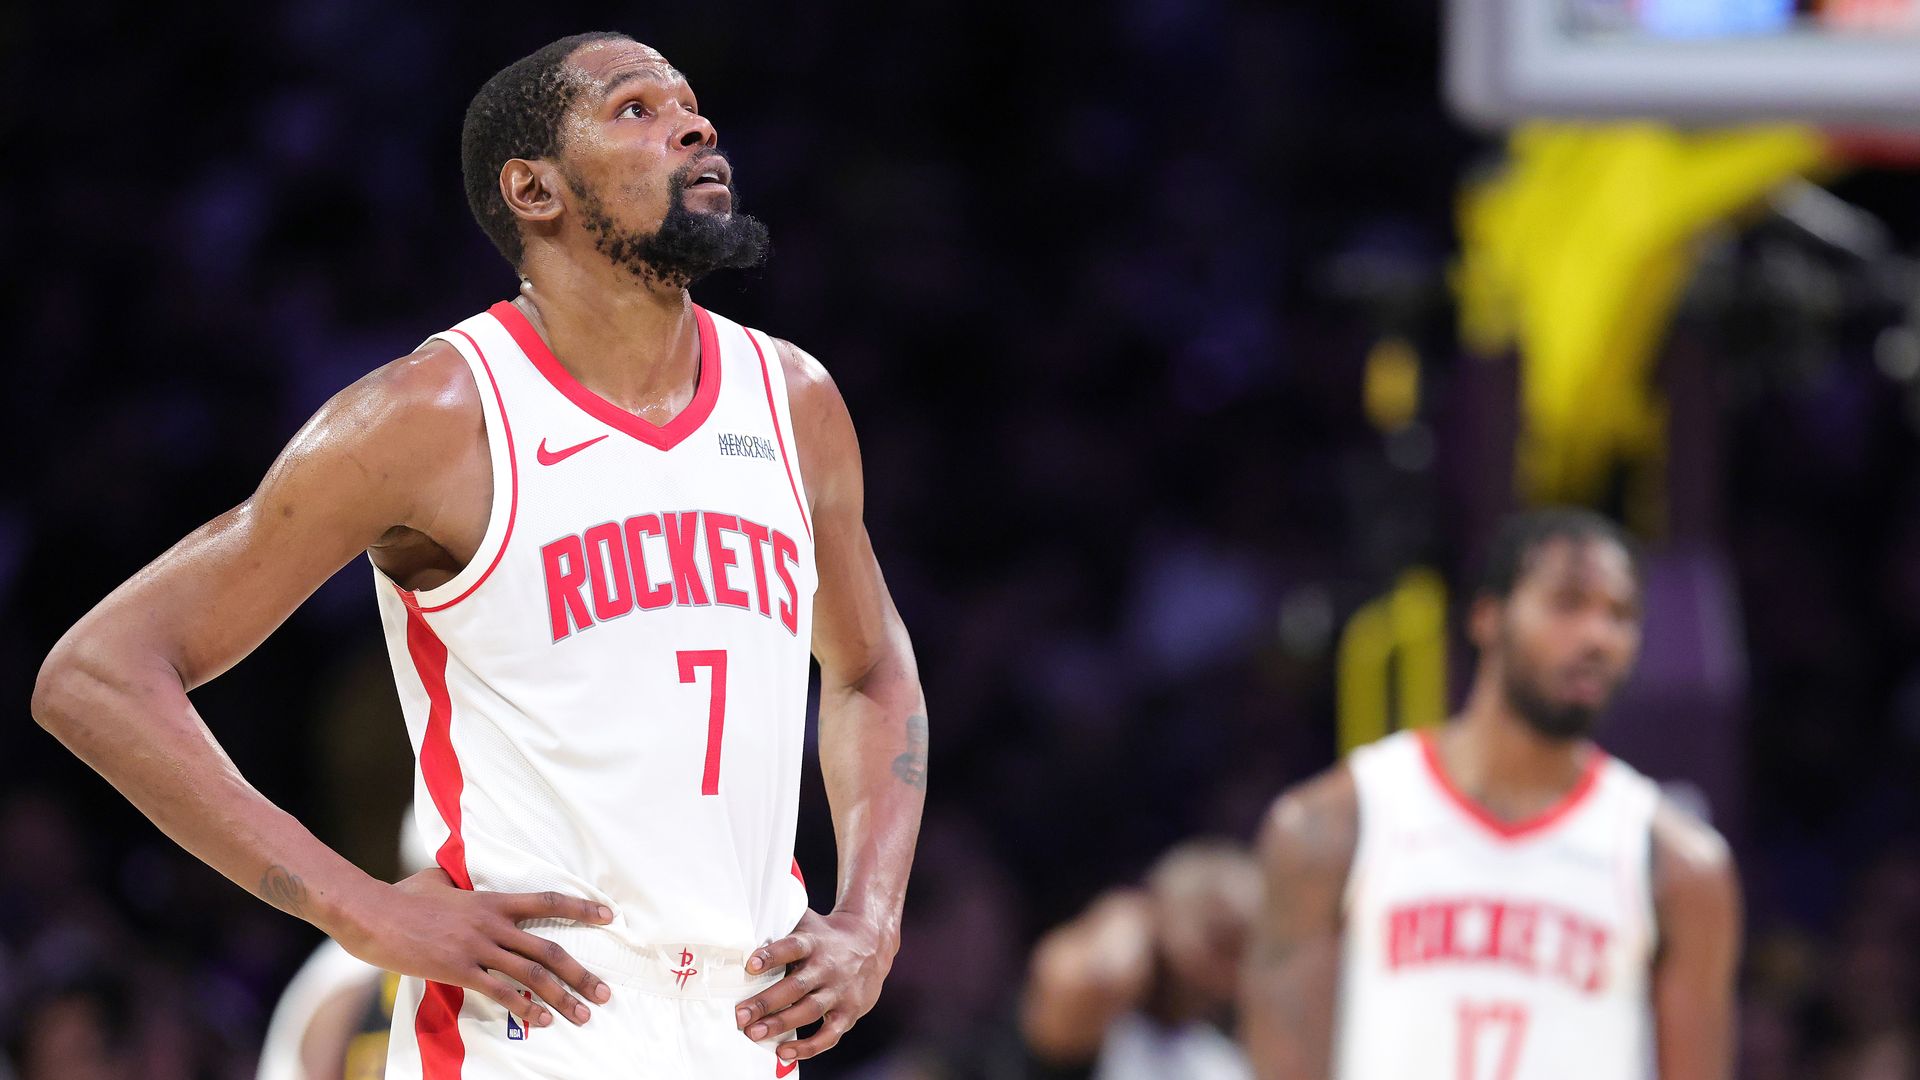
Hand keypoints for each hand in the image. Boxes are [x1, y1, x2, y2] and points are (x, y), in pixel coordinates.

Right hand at [337, 868, 615, 1029]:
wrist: (373, 914)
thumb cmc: (403, 897)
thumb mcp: (439, 880)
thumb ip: (460, 882)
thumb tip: (460, 877)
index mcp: (491, 900)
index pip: (547, 901)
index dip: (580, 909)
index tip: (608, 916)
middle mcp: (492, 924)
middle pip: (548, 950)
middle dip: (581, 974)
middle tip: (604, 992)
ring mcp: (477, 948)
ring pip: (531, 976)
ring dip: (561, 997)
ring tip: (581, 1015)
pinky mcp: (458, 970)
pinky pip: (499, 992)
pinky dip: (524, 1008)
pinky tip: (540, 1020)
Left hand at [734, 908, 898, 1062]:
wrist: (873, 942)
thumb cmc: (827, 935)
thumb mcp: (808, 923)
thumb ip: (781, 926)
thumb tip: (743, 927)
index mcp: (814, 942)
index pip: (792, 947)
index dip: (772, 956)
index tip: (750, 965)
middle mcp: (828, 967)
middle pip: (796, 986)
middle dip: (766, 1002)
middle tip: (741, 1015)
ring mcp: (840, 991)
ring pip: (809, 1010)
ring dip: (781, 1024)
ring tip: (754, 1033)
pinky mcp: (849, 1011)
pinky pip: (829, 1034)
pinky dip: (808, 1047)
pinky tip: (784, 1051)